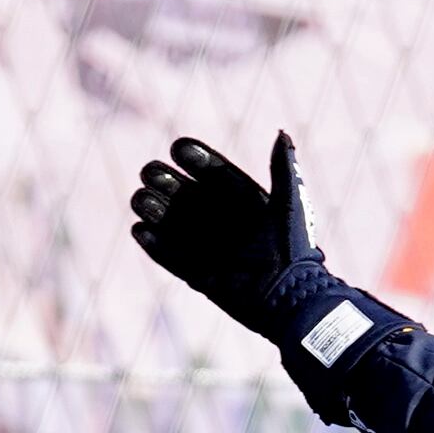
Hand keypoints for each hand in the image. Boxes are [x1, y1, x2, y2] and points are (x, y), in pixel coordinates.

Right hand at [130, 132, 322, 341]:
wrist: (290, 299)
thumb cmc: (294, 251)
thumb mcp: (289, 206)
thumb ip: (283, 170)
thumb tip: (282, 133)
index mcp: (242, 201)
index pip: (213, 173)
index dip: (195, 159)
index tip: (178, 148)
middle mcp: (222, 221)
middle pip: (185, 195)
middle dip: (165, 181)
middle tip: (149, 172)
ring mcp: (208, 248)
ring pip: (173, 224)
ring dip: (153, 210)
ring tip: (139, 199)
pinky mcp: (199, 275)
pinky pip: (171, 258)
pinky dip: (155, 247)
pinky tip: (139, 231)